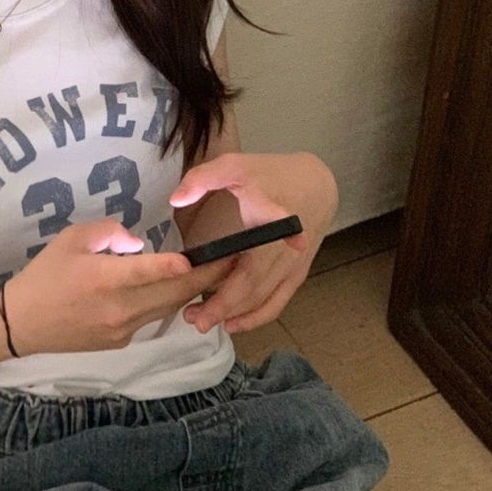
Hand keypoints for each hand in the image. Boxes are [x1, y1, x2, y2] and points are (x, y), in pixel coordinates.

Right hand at [3, 219, 239, 355]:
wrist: (21, 324)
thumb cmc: (44, 275)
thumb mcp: (71, 239)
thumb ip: (108, 233)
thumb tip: (138, 244)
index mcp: (104, 279)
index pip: (147, 272)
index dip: (175, 267)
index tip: (198, 259)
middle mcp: (119, 308)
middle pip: (172, 294)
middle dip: (204, 277)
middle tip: (232, 259)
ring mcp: (123, 329)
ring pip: (168, 308)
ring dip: (192, 292)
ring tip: (217, 273)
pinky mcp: (122, 341)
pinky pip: (152, 318)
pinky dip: (167, 302)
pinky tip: (177, 290)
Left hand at [169, 152, 337, 334]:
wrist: (315, 184)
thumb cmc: (271, 175)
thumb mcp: (235, 165)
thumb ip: (204, 178)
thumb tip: (176, 200)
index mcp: (270, 220)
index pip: (259, 242)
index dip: (251, 254)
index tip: (215, 284)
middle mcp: (285, 249)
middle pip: (253, 284)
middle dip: (222, 304)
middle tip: (190, 316)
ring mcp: (293, 266)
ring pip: (262, 298)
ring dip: (234, 314)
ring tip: (201, 321)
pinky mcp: (297, 275)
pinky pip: (277, 302)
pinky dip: (256, 317)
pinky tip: (233, 324)